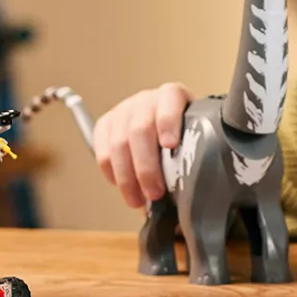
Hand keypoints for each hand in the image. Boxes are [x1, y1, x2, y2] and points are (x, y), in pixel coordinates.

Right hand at [92, 83, 192, 207]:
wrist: (166, 128)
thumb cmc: (183, 139)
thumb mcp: (194, 141)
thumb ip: (194, 158)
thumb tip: (194, 197)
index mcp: (173, 96)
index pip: (170, 101)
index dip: (168, 122)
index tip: (171, 145)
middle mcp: (147, 100)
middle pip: (140, 129)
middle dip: (146, 166)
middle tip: (154, 193)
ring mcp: (123, 111)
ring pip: (119, 143)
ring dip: (127, 177)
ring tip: (137, 200)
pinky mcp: (105, 125)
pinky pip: (103, 150)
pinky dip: (111, 172)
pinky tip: (122, 186)